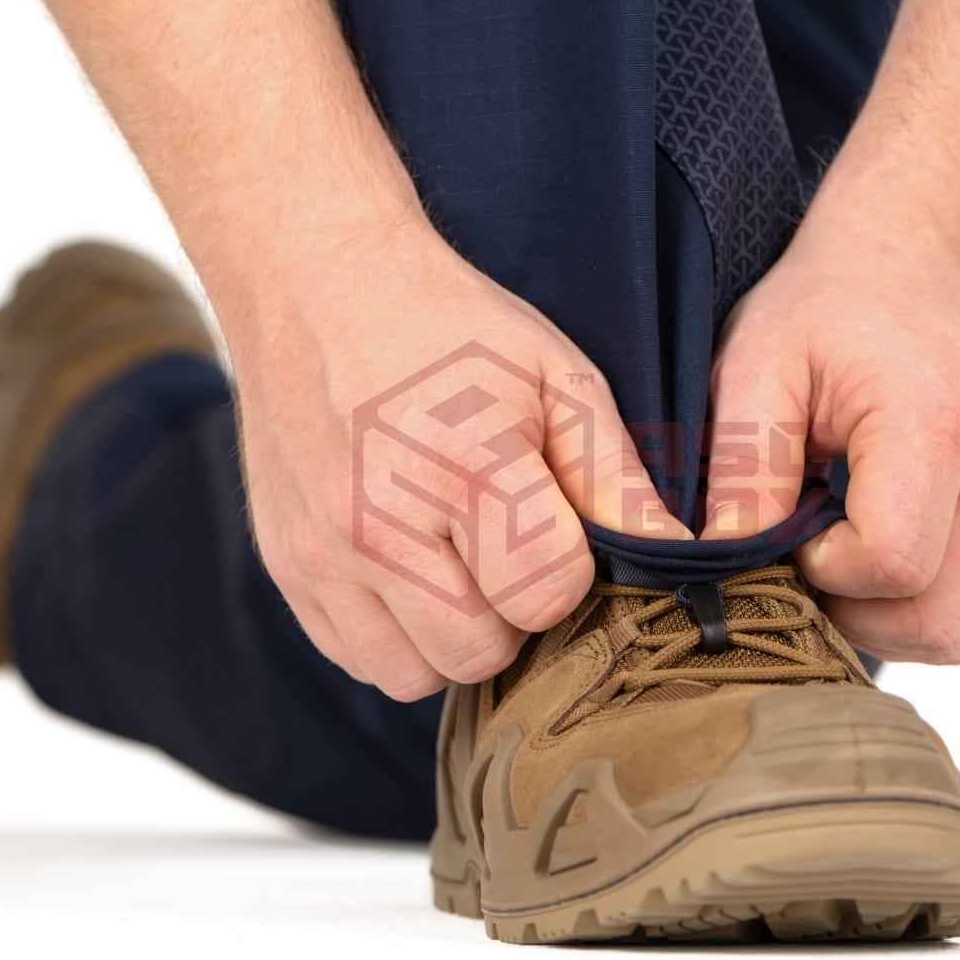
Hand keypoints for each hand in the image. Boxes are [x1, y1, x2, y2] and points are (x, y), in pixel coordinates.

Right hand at [225, 225, 685, 698]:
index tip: (554, 528)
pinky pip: (356, 656)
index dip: (567, 572)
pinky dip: (392, 634)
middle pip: (479, 653)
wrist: (316, 284)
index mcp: (463, 468)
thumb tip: (675, 553)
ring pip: (413, 674)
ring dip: (450, 637)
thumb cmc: (449, 328)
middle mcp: (381, 524)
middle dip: (511, 615)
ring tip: (457, 565)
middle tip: (508, 550)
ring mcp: (323, 552)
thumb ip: (614, 474)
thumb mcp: (555, 377)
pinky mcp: (285, 566)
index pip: (545, 596)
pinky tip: (407, 570)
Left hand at [704, 224, 959, 664]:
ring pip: (959, 628)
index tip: (786, 527)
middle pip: (940, 622)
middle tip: (800, 560)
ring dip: (882, 622)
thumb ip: (743, 465)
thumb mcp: (757, 362)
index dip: (825, 570)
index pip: (894, 563)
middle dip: (853, 616)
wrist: (909, 255)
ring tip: (827, 560)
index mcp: (929, 432)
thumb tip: (724, 561)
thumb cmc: (826, 303)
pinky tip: (858, 556)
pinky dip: (907, 606)